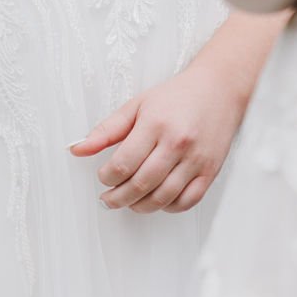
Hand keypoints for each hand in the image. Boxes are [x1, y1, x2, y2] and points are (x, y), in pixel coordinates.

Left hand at [69, 62, 244, 214]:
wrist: (219, 89)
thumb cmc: (176, 96)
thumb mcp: (138, 104)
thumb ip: (107, 130)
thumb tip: (77, 149)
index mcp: (155, 123)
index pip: (123, 163)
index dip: (106, 177)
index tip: (103, 177)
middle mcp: (177, 143)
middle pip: (141, 185)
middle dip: (118, 198)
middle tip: (108, 199)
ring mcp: (196, 159)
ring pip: (162, 198)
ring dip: (140, 206)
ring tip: (129, 202)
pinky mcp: (211, 170)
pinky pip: (186, 201)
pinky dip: (168, 207)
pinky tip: (157, 199)